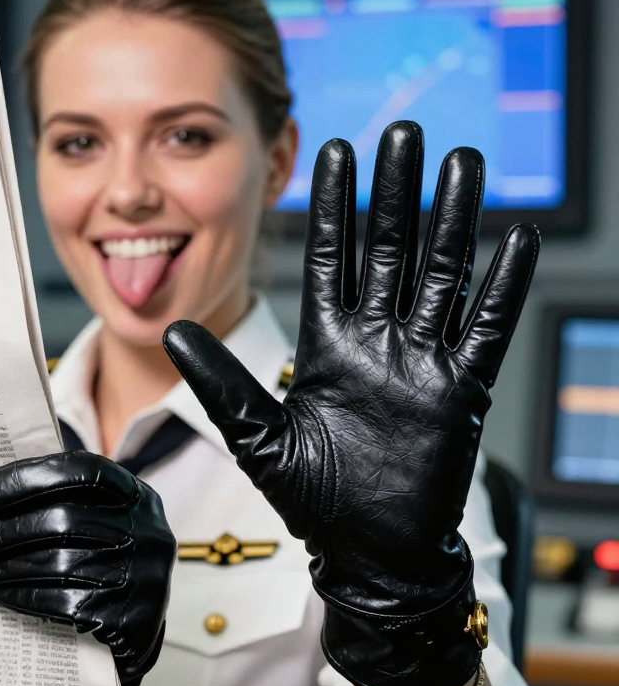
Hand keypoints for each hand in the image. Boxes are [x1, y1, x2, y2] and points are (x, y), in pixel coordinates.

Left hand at [0, 451, 176, 685]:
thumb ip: (64, 502)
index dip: (28, 477)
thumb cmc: (104, 564)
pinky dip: (24, 596)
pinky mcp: (131, 618)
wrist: (139, 629)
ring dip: (3, 566)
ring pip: (58, 563)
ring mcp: (145, 576)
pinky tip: (0, 592)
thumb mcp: (100, 523)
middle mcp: (148, 531)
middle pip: (63, 520)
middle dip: (3, 530)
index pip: (81, 471)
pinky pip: (65, 602)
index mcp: (137, 497)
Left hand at [163, 121, 538, 685]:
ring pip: (440, 274)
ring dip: (452, 219)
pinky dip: (500, 287)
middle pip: (388, 250)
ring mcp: (421, 362)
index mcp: (326, 347)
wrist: (368, 553)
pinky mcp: (459, 391)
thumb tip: (172, 332)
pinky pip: (484, 329)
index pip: (329, 259)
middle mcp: (375, 343)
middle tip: (401, 132)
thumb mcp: (258, 437)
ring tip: (462, 162)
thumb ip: (222, 382)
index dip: (331, 206)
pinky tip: (513, 240)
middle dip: (393, 192)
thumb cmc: (315, 501)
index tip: (332, 150)